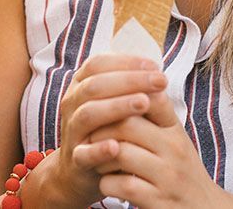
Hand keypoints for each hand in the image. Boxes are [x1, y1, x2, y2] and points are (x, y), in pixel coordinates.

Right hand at [42, 54, 171, 206]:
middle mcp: (72, 104)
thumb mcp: (115, 104)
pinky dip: (99, 149)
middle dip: (130, 80)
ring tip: (144, 103)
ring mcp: (72, 132)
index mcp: (80, 86)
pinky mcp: (75, 160)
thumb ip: (130, 89)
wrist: (81, 170)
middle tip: (160, 81)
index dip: (125, 62)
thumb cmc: (107, 129)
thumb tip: (158, 74)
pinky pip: (84, 153)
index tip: (154, 66)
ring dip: (117, 106)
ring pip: (88, 114)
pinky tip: (116, 146)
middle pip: (95, 85)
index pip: (98, 64)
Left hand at [73, 95, 232, 208]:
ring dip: (100, 156)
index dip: (118, 97)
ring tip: (97, 158)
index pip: (147, 97)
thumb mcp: (173, 138)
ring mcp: (167, 176)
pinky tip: (108, 182)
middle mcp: (174, 149)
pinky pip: (121, 185)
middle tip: (89, 133)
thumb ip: (153, 113)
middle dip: (101, 127)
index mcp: (174, 129)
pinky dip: (107, 183)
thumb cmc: (179, 170)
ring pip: (120, 153)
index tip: (101, 103)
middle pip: (127, 123)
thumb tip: (126, 76)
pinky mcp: (158, 201)